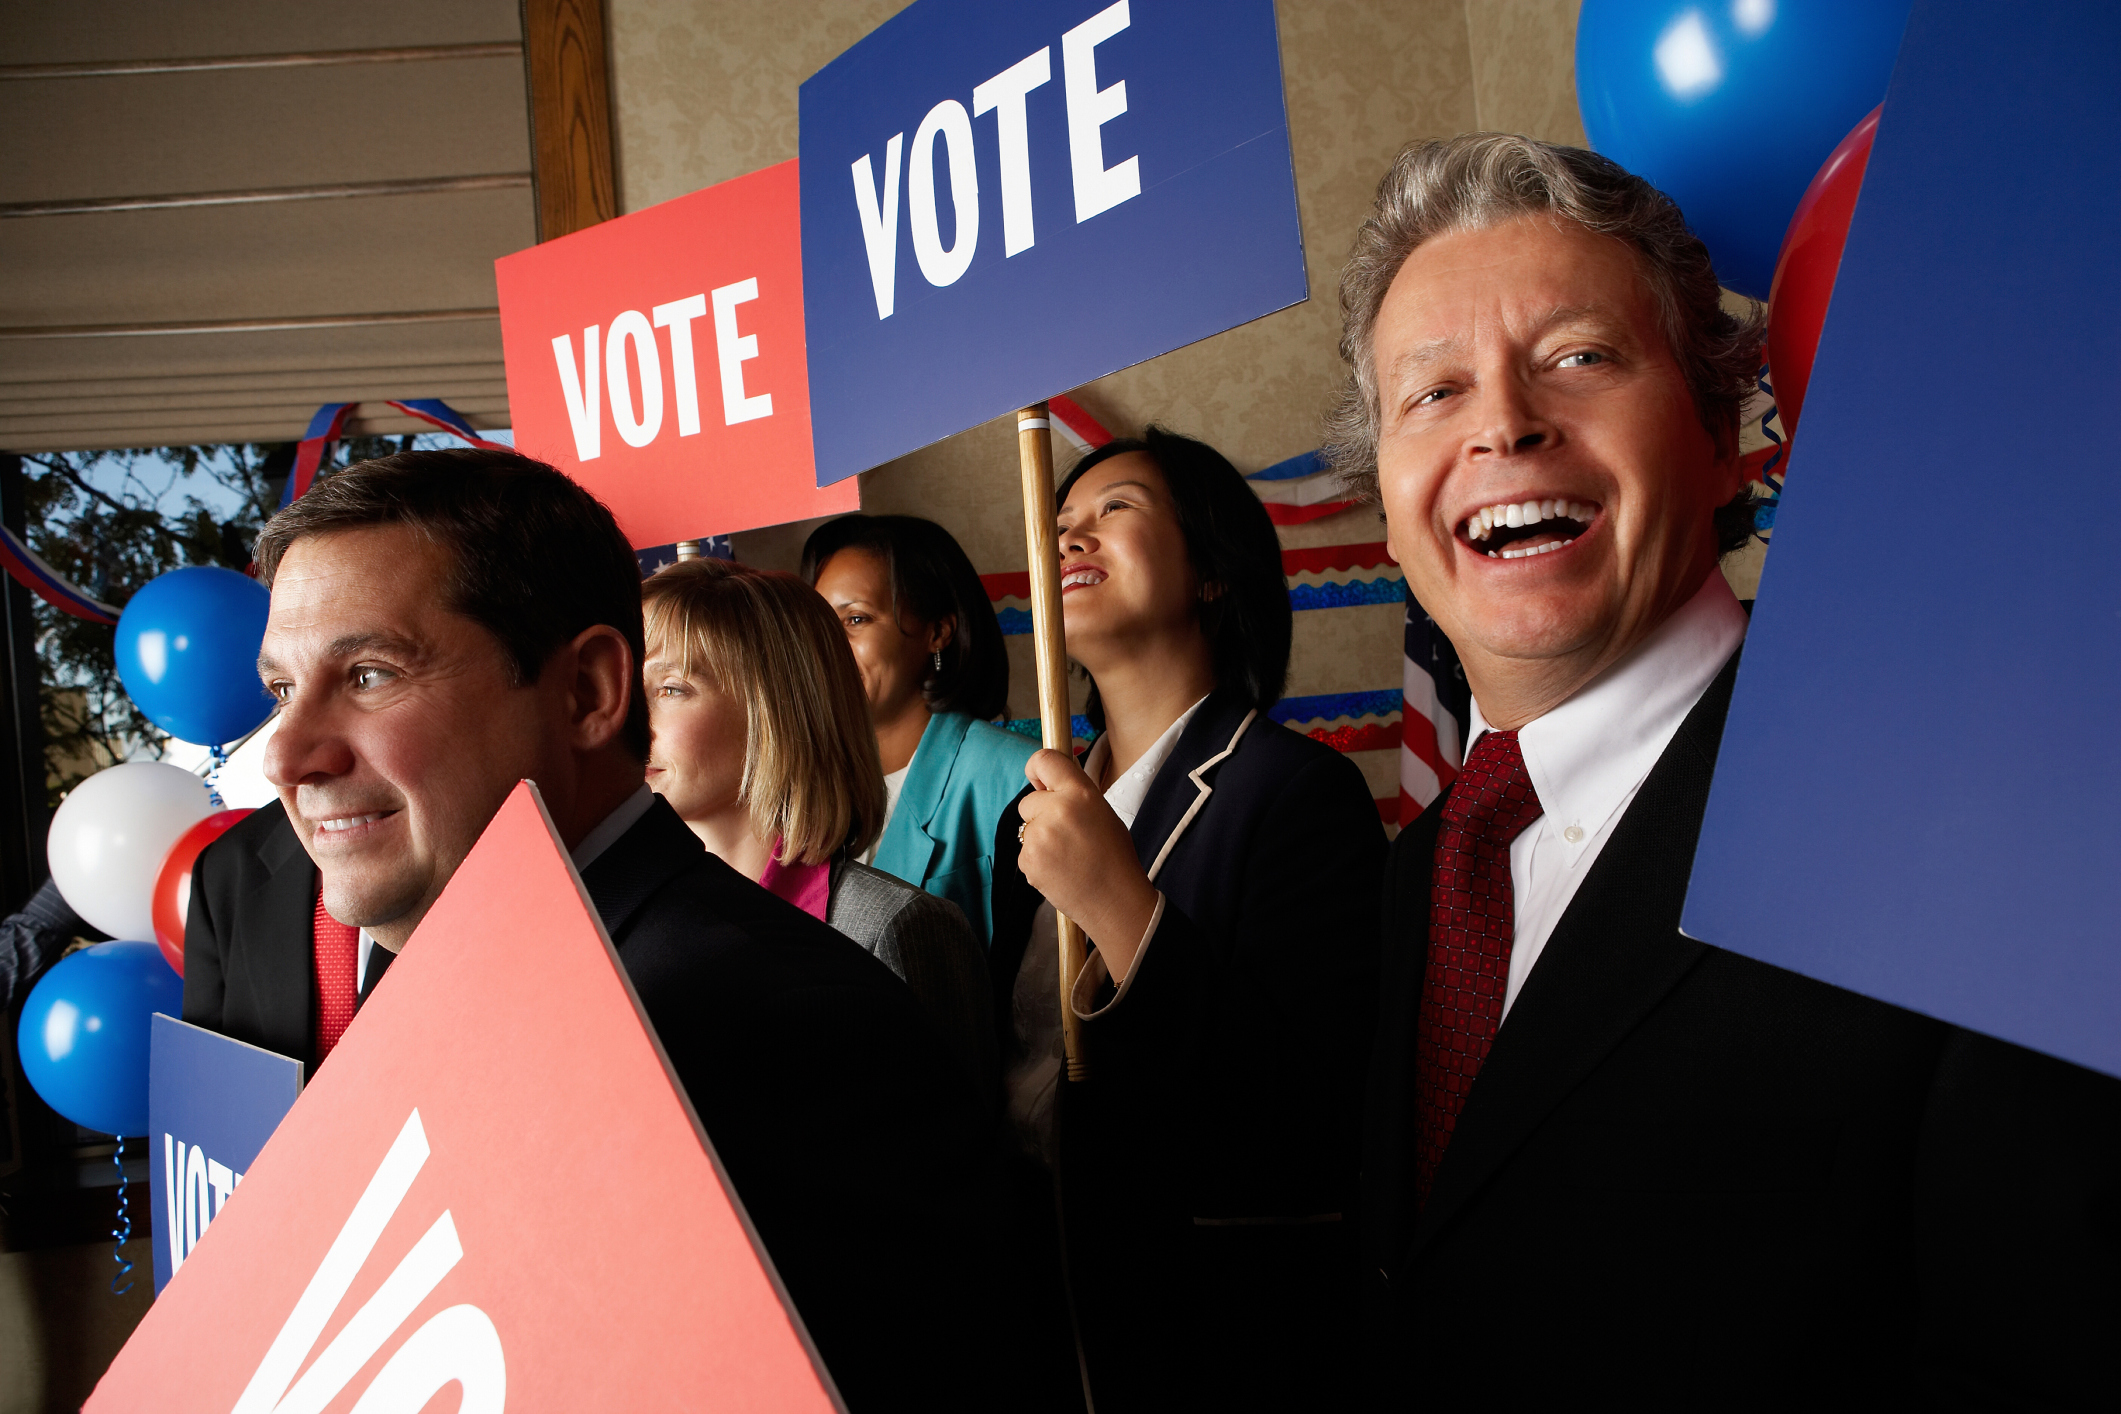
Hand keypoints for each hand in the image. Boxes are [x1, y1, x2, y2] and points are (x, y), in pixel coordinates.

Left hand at [1017, 749, 1161, 982]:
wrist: (1114, 901)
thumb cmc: (1115, 856)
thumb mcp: (1102, 811)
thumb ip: (1075, 793)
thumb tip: (1047, 778)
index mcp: (1080, 793)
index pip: (1044, 760)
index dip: (1038, 768)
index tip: (1039, 777)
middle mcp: (1056, 810)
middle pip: (1029, 800)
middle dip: (1041, 813)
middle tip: (1067, 833)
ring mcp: (1038, 837)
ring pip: (1026, 828)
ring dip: (1040, 838)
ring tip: (1067, 855)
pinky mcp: (1027, 860)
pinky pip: (1026, 851)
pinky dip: (1038, 859)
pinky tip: (1060, 869)